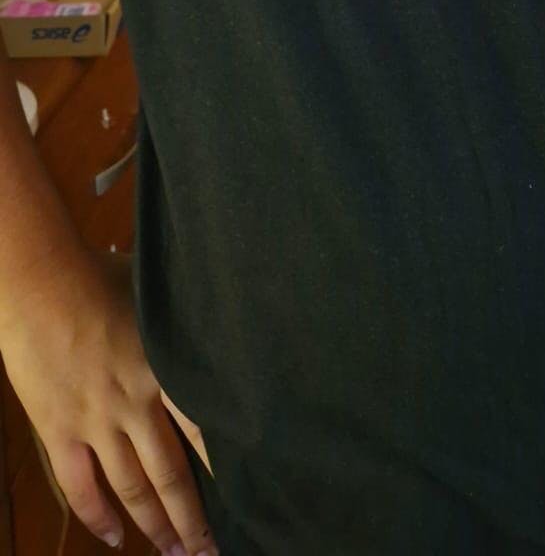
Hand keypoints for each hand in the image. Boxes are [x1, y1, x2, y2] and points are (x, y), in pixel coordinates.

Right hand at [0, 246, 217, 553]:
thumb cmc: (99, 275)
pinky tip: (115, 538)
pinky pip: (81, 486)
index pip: (205, 430)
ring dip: (155, 525)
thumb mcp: (154, 295)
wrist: (40, 283)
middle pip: (171, 474)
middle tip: (211, 551)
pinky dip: (98, 516)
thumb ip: (179, 321)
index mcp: (166, 369)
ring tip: (176, 553)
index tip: (247, 493)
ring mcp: (96, 422)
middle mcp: (135, 404)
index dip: (226, 466)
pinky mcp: (59, 430)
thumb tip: (213, 312)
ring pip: (132, 488)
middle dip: (193, 518)